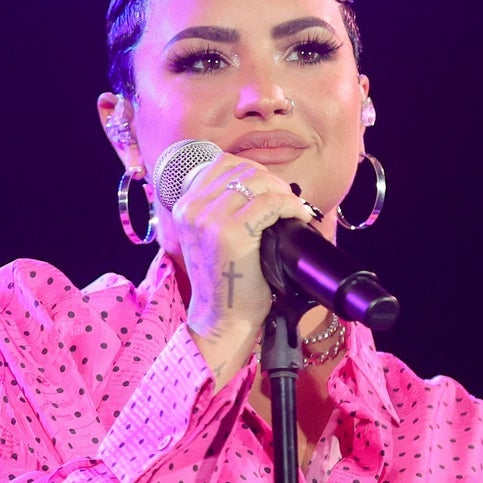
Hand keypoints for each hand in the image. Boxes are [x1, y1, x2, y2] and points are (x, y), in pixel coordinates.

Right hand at [168, 156, 315, 381]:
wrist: (222, 319)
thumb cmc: (226, 282)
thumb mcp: (213, 238)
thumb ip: (224, 208)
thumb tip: (263, 184)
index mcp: (184, 206)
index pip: (222, 163)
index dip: (253, 170)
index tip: (271, 188)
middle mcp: (191, 208)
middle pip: (241, 169)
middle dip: (271, 180)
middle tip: (287, 200)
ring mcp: (208, 219)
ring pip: (256, 181)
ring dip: (282, 191)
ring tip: (293, 208)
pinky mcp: (230, 232)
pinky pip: (270, 203)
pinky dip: (290, 205)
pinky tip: (298, 216)